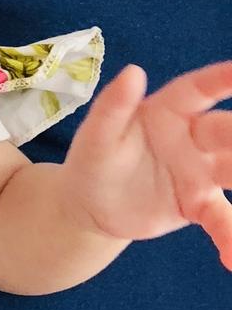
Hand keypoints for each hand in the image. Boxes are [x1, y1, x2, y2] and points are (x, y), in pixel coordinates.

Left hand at [61, 60, 231, 268]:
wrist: (91, 208)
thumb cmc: (93, 161)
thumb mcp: (95, 136)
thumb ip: (113, 107)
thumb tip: (133, 72)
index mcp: (169, 111)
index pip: (200, 90)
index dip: (223, 78)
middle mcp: (194, 137)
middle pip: (229, 131)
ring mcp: (202, 171)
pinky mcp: (200, 204)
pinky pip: (223, 220)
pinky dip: (231, 237)